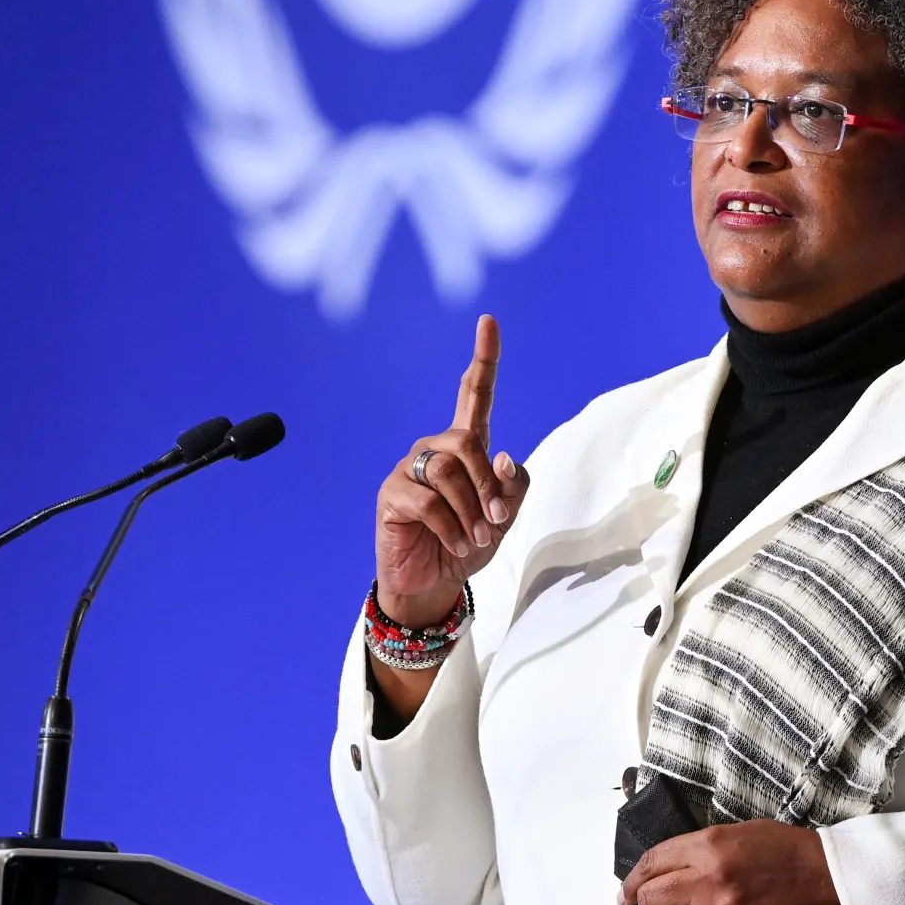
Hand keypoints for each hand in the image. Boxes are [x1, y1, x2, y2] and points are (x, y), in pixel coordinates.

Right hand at [374, 314, 530, 629]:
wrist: (436, 583)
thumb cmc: (471, 542)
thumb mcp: (504, 515)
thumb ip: (512, 485)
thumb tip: (503, 455)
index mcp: (467, 445)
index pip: (474, 393)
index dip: (483, 358)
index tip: (488, 321)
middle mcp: (437, 448)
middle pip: (468, 442)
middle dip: (489, 484)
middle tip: (496, 521)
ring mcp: (411, 468)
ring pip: (449, 472)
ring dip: (471, 511)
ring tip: (476, 537)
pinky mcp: (392, 494)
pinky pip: (429, 502)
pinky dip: (452, 527)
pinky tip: (457, 544)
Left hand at [619, 822, 846, 904]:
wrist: (834, 879)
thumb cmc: (791, 852)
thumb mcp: (742, 834)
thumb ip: (704, 850)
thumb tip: (671, 870)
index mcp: (709, 844)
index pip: (652, 863)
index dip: (632, 881)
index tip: (626, 893)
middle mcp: (709, 877)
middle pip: (650, 899)